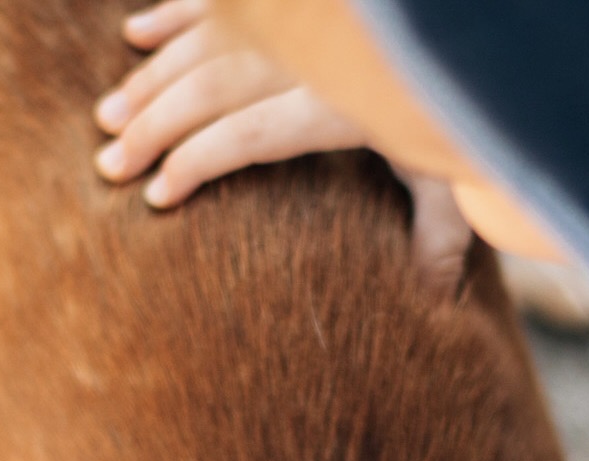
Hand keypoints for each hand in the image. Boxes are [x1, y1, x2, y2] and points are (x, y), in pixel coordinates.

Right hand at [95, 0, 471, 289]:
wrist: (481, 28)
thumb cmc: (477, 105)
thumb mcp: (463, 174)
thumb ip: (441, 234)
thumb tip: (434, 304)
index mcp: (344, 100)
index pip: (251, 134)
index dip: (198, 162)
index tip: (156, 196)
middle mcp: (314, 51)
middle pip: (213, 85)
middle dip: (153, 125)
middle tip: (107, 166)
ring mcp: (302, 18)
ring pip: (207, 39)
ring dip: (152, 77)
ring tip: (107, 117)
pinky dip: (177, 13)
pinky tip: (134, 35)